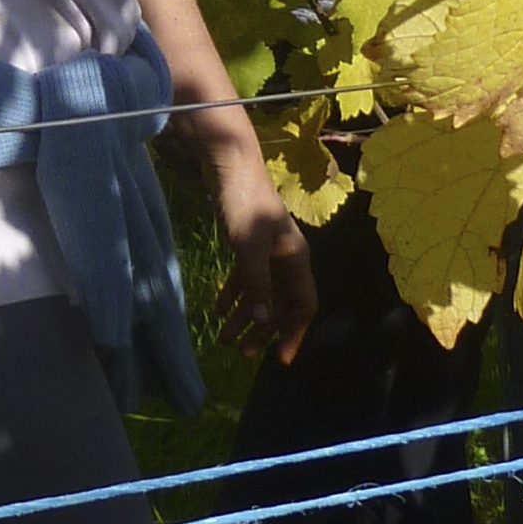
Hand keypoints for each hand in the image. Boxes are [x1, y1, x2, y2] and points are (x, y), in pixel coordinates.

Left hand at [206, 139, 316, 364]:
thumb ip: (257, 285)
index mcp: (297, 258)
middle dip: (263, 330)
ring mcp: (268, 251)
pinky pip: (246, 277)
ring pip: (262, 293)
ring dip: (246, 316)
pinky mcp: (248, 243)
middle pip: (281, 304)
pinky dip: (235, 294)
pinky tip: (219, 309)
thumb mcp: (249, 248)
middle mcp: (287, 257)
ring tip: (226, 338)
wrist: (229, 164)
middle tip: (243, 352)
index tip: (280, 359)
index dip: (294, 333)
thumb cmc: (244, 203)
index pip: (303, 305)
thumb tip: (262, 321)